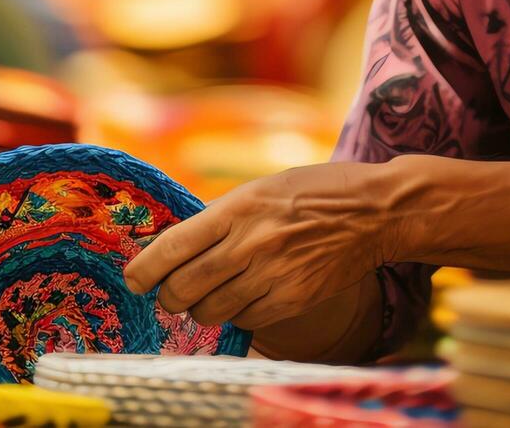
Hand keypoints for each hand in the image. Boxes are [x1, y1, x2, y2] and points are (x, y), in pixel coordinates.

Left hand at [123, 161, 395, 330]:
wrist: (375, 212)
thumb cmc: (315, 192)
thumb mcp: (261, 188)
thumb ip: (221, 215)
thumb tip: (177, 244)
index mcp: (238, 207)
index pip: (174, 246)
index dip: (144, 269)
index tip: (134, 279)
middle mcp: (251, 242)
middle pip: (185, 287)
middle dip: (168, 297)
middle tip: (168, 294)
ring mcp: (273, 274)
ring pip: (211, 311)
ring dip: (200, 309)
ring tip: (208, 296)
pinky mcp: (293, 299)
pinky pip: (246, 320)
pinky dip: (237, 315)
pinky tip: (245, 298)